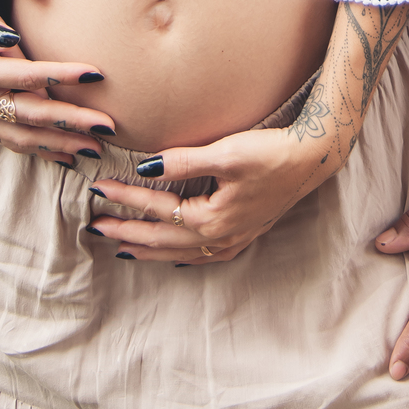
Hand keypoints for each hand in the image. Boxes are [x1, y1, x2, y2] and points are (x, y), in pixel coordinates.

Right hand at [0, 0, 114, 167]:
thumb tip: (8, 36)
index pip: (26, 75)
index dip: (62, 75)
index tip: (97, 74)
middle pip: (30, 115)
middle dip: (72, 122)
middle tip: (109, 126)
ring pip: (22, 137)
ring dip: (60, 144)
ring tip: (96, 148)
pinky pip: (9, 142)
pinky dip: (39, 150)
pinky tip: (64, 156)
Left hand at [86, 125, 329, 263]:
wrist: (313, 160)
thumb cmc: (271, 152)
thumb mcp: (226, 152)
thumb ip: (183, 161)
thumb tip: (145, 167)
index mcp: (211, 219)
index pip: (157, 209)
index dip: (126, 199)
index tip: (99, 190)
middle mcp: (218, 238)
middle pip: (162, 239)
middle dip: (127, 232)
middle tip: (95, 227)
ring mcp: (232, 241)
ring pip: (179, 252)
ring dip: (148, 248)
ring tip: (121, 246)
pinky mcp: (242, 235)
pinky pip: (200, 255)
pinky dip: (178, 255)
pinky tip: (172, 255)